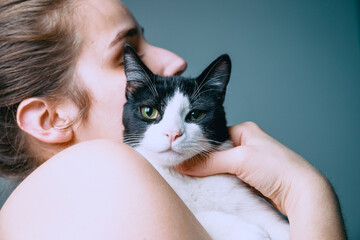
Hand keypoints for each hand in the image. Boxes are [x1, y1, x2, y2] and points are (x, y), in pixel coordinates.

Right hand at [177, 122, 346, 238]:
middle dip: (204, 161)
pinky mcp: (252, 177)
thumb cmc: (277, 167)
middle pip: (216, 152)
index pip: (213, 137)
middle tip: (188, 169)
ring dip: (212, 173)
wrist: (301, 191)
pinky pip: (229, 177)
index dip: (198, 147)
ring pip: (222, 166)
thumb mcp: (240, 160)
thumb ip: (209, 161)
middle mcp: (247, 144)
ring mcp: (250, 161)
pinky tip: (212, 186)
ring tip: (197, 179)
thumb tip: (183, 164)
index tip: (183, 157)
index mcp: (245, 130)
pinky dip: (221, 182)